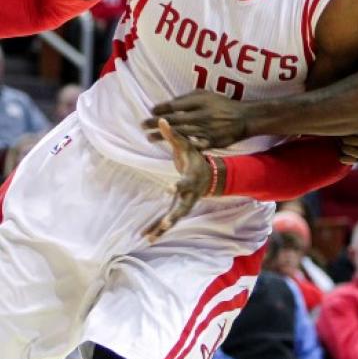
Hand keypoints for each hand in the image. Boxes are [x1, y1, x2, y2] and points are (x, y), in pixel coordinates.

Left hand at [142, 90, 248, 148]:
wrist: (243, 118)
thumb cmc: (221, 104)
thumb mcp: (206, 95)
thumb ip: (188, 98)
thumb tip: (170, 104)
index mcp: (200, 101)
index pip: (175, 104)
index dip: (161, 108)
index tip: (151, 110)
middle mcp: (201, 115)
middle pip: (174, 119)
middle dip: (156, 122)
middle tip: (143, 125)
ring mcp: (206, 129)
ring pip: (180, 133)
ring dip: (163, 136)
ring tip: (149, 137)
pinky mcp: (211, 142)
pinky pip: (193, 145)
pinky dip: (181, 146)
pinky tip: (170, 148)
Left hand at [142, 118, 224, 241]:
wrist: (209, 177)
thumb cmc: (194, 159)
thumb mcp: (186, 146)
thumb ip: (173, 134)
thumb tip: (162, 120)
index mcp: (191, 179)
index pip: (185, 183)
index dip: (178, 187)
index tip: (170, 189)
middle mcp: (189, 195)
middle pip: (182, 207)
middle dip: (174, 216)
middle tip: (167, 224)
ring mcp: (185, 204)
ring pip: (174, 218)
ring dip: (163, 228)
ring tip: (150, 238)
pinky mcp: (178, 210)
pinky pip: (168, 221)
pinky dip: (159, 230)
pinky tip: (147, 238)